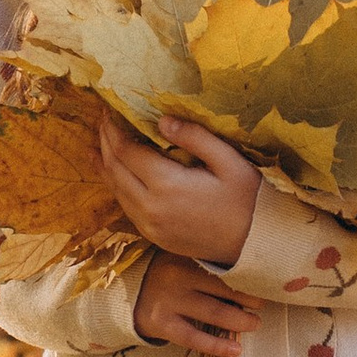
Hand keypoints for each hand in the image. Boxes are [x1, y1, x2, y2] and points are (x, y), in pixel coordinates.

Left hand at [99, 109, 260, 267]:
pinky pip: (126, 207)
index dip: (114, 129)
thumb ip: (195, 138)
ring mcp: (150, 226)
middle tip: (104, 121)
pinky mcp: (154, 237)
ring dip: (105, 164)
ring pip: (115, 190)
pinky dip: (116, 185)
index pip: (126, 152)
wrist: (256, 245)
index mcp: (167, 185)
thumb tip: (162, 120)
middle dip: (105, 143)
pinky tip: (114, 174)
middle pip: (114, 170)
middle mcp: (150, 208)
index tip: (110, 111)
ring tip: (100, 143)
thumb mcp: (229, 161)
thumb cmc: (248, 200)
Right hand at [136, 251, 257, 356]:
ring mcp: (168, 301)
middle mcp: (177, 276)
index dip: (246, 274)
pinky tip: (236, 350)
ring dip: (240, 320)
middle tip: (263, 304)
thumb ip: (204, 263)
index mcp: (183, 255)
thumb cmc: (160, 276)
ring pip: (214, 313)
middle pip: (223, 287)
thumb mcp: (179, 259)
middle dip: (249, 297)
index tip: (264, 280)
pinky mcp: (162, 324)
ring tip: (255, 324)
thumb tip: (248, 275)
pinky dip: (218, 346)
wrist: (121, 294)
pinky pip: (195, 338)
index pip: (221, 264)